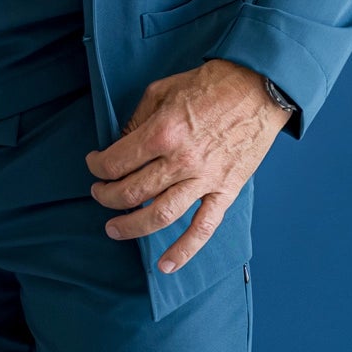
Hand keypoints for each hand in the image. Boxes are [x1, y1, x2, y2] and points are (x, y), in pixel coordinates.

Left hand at [85, 59, 289, 273]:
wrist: (257, 88)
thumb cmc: (208, 86)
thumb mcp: (161, 91)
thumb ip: (137, 120)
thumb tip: (119, 146)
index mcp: (162, 132)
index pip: (117, 161)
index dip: (98, 166)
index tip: (94, 165)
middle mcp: (181, 160)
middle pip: (132, 191)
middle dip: (107, 197)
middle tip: (99, 195)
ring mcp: (205, 179)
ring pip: (160, 215)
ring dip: (132, 226)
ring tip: (114, 229)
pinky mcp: (226, 191)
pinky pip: (203, 228)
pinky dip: (183, 250)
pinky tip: (165, 265)